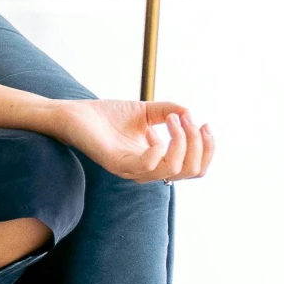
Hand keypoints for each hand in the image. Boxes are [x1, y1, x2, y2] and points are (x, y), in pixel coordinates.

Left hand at [55, 99, 214, 182]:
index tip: (204, 123)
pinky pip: (148, 166)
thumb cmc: (108, 115)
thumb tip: (190, 114)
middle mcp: (148, 170)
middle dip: (198, 143)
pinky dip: (159, 148)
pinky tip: (152, 132)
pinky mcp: (116, 164)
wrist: (75, 114)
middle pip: (191, 171)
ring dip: (181, 141)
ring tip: (170, 119)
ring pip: (173, 170)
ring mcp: (132, 169)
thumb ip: (169, 112)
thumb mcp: (146, 111)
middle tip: (188, 120)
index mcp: (157, 161)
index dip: (207, 149)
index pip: (195, 169)